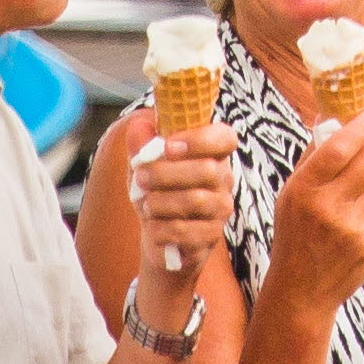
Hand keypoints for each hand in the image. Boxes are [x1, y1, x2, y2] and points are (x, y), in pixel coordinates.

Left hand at [127, 114, 235, 285]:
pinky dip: (161, 228)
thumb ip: (141, 145)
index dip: (200, 139)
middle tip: (140, 178)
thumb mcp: (144, 165)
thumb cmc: (157, 192)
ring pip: (196, 200)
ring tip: (146, 204)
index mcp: (212, 154)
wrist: (159, 236)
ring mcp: (220, 208)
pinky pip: (186, 230)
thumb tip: (138, 127)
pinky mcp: (211, 235)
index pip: (224, 138)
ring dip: (160, 202)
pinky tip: (153, 226)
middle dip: (165, 173)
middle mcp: (223, 179)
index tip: (167, 146)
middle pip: (206, 170)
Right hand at [263, 105, 363, 316]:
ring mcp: (352, 227)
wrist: (301, 290)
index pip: (338, 148)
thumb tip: (332, 118)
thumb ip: (312, 158)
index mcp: (303, 190)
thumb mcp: (291, 195)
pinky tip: (358, 222)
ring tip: (362, 188)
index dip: (362, 125)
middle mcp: (327, 208)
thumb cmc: (295, 234)